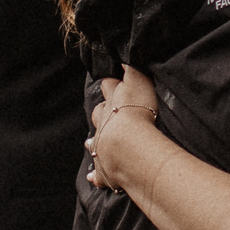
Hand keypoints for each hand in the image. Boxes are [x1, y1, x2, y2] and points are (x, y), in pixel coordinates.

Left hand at [85, 65, 161, 191]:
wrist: (127, 145)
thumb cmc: (136, 112)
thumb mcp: (138, 82)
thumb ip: (133, 68)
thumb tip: (126, 53)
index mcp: (112, 103)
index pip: (109, 89)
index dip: (110, 84)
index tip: (110, 81)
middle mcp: (103, 124)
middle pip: (98, 114)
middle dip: (101, 111)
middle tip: (103, 110)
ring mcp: (101, 147)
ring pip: (94, 142)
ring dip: (94, 141)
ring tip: (91, 142)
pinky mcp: (104, 169)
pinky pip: (98, 173)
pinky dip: (95, 174)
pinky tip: (91, 177)